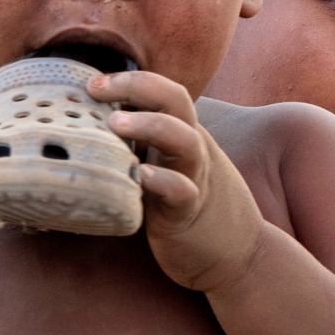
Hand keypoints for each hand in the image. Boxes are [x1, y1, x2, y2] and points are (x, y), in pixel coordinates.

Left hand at [86, 71, 265, 292]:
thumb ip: (146, 146)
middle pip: (177, 100)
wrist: (242, 255)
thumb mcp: (170, 167)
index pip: (165, 91)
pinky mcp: (189, 213)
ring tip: (114, 124)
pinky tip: (138, 176)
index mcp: (185, 134)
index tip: (92, 83)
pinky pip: (181, 191)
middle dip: (137, 86)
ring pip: (183, 140)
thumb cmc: (193, 208)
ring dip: (149, 126)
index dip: (130, 79)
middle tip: (95, 87)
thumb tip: (97, 129)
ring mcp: (195, 179)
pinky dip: (161, 181)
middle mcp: (193, 149)